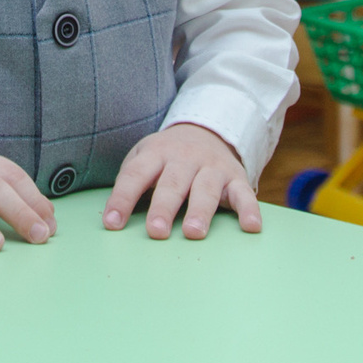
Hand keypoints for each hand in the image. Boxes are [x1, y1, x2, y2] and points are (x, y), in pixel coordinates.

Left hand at [103, 122, 259, 238]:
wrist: (206, 130)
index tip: (112, 224)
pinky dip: (249, 210)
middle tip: (156, 231)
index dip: (122, 199)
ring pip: (206, 189)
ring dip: (200, 211)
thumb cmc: (167, 157)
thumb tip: (112, 218)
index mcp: (156, 153)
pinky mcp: (236, 178)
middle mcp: (185, 158)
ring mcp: (212, 167)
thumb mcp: (145, 157)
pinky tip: (251, 227)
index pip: (136, 175)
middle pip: (172, 183)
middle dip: (163, 207)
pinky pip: (244, 194)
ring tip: (192, 232)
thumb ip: (131, 182)